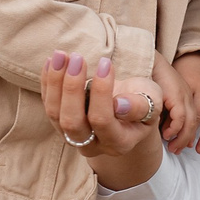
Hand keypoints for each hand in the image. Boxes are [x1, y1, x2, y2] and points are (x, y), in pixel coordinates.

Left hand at [40, 49, 163, 189]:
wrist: (128, 113)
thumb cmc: (143, 104)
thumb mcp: (153, 102)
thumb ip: (141, 106)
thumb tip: (118, 105)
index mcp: (119, 142)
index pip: (102, 120)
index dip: (101, 92)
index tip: (106, 63)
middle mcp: (93, 145)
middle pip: (72, 122)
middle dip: (71, 87)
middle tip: (77, 58)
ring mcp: (73, 137)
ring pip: (54, 113)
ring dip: (55, 82)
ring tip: (60, 54)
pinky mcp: (59, 125)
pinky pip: (48, 104)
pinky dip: (47, 81)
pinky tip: (52, 61)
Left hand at [157, 53, 199, 152]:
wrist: (198, 58)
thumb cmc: (181, 71)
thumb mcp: (169, 82)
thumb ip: (164, 100)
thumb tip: (154, 121)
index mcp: (188, 88)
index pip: (183, 113)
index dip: (175, 128)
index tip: (167, 138)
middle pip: (196, 120)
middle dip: (187, 137)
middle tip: (177, 149)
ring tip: (198, 150)